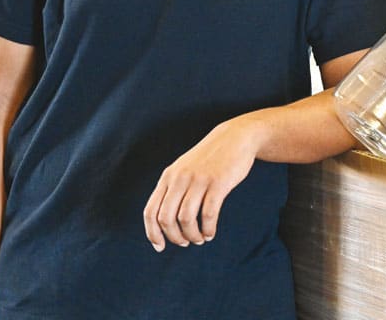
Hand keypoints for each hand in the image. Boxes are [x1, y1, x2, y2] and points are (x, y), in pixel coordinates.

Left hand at [142, 117, 261, 251]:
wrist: (235, 138)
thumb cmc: (209, 159)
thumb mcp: (184, 169)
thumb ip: (173, 190)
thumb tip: (164, 222)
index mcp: (168, 176)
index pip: (151, 211)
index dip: (152, 233)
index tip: (160, 247)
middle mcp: (180, 178)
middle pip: (166, 219)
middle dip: (174, 237)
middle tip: (185, 243)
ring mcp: (199, 180)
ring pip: (186, 219)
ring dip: (192, 235)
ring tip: (199, 239)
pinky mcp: (218, 183)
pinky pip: (208, 214)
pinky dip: (208, 229)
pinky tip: (210, 233)